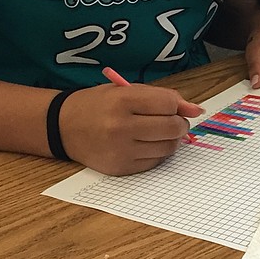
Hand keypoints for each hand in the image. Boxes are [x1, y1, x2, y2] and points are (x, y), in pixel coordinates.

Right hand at [59, 84, 203, 175]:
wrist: (63, 126)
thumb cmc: (98, 105)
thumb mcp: (125, 90)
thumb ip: (161, 97)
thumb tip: (196, 110)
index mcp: (122, 101)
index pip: (169, 103)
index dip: (176, 104)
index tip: (172, 106)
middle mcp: (121, 127)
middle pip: (172, 127)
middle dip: (179, 123)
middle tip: (171, 120)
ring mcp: (120, 150)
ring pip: (168, 147)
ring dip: (170, 139)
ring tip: (156, 131)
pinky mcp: (120, 168)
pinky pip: (155, 162)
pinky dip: (157, 152)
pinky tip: (144, 144)